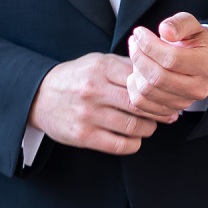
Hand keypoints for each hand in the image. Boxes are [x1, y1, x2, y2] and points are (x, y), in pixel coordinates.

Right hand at [27, 52, 162, 154]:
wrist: (39, 97)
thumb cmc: (75, 78)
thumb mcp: (97, 61)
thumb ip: (126, 65)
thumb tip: (159, 73)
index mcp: (101, 68)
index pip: (142, 80)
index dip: (160, 90)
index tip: (169, 96)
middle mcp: (94, 90)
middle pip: (141, 104)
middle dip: (160, 112)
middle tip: (167, 115)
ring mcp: (88, 114)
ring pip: (134, 127)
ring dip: (148, 128)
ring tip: (148, 125)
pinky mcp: (83, 135)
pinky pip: (120, 145)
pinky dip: (134, 144)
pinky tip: (134, 138)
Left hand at [126, 14, 207, 114]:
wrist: (199, 61)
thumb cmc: (192, 41)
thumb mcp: (190, 25)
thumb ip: (179, 23)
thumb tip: (165, 30)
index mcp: (206, 64)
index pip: (171, 58)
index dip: (149, 44)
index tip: (139, 32)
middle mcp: (198, 88)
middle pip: (158, 77)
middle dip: (139, 56)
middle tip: (134, 42)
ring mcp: (184, 102)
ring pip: (147, 90)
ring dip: (135, 69)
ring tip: (136, 54)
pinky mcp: (169, 110)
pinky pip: (141, 103)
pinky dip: (133, 86)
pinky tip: (137, 72)